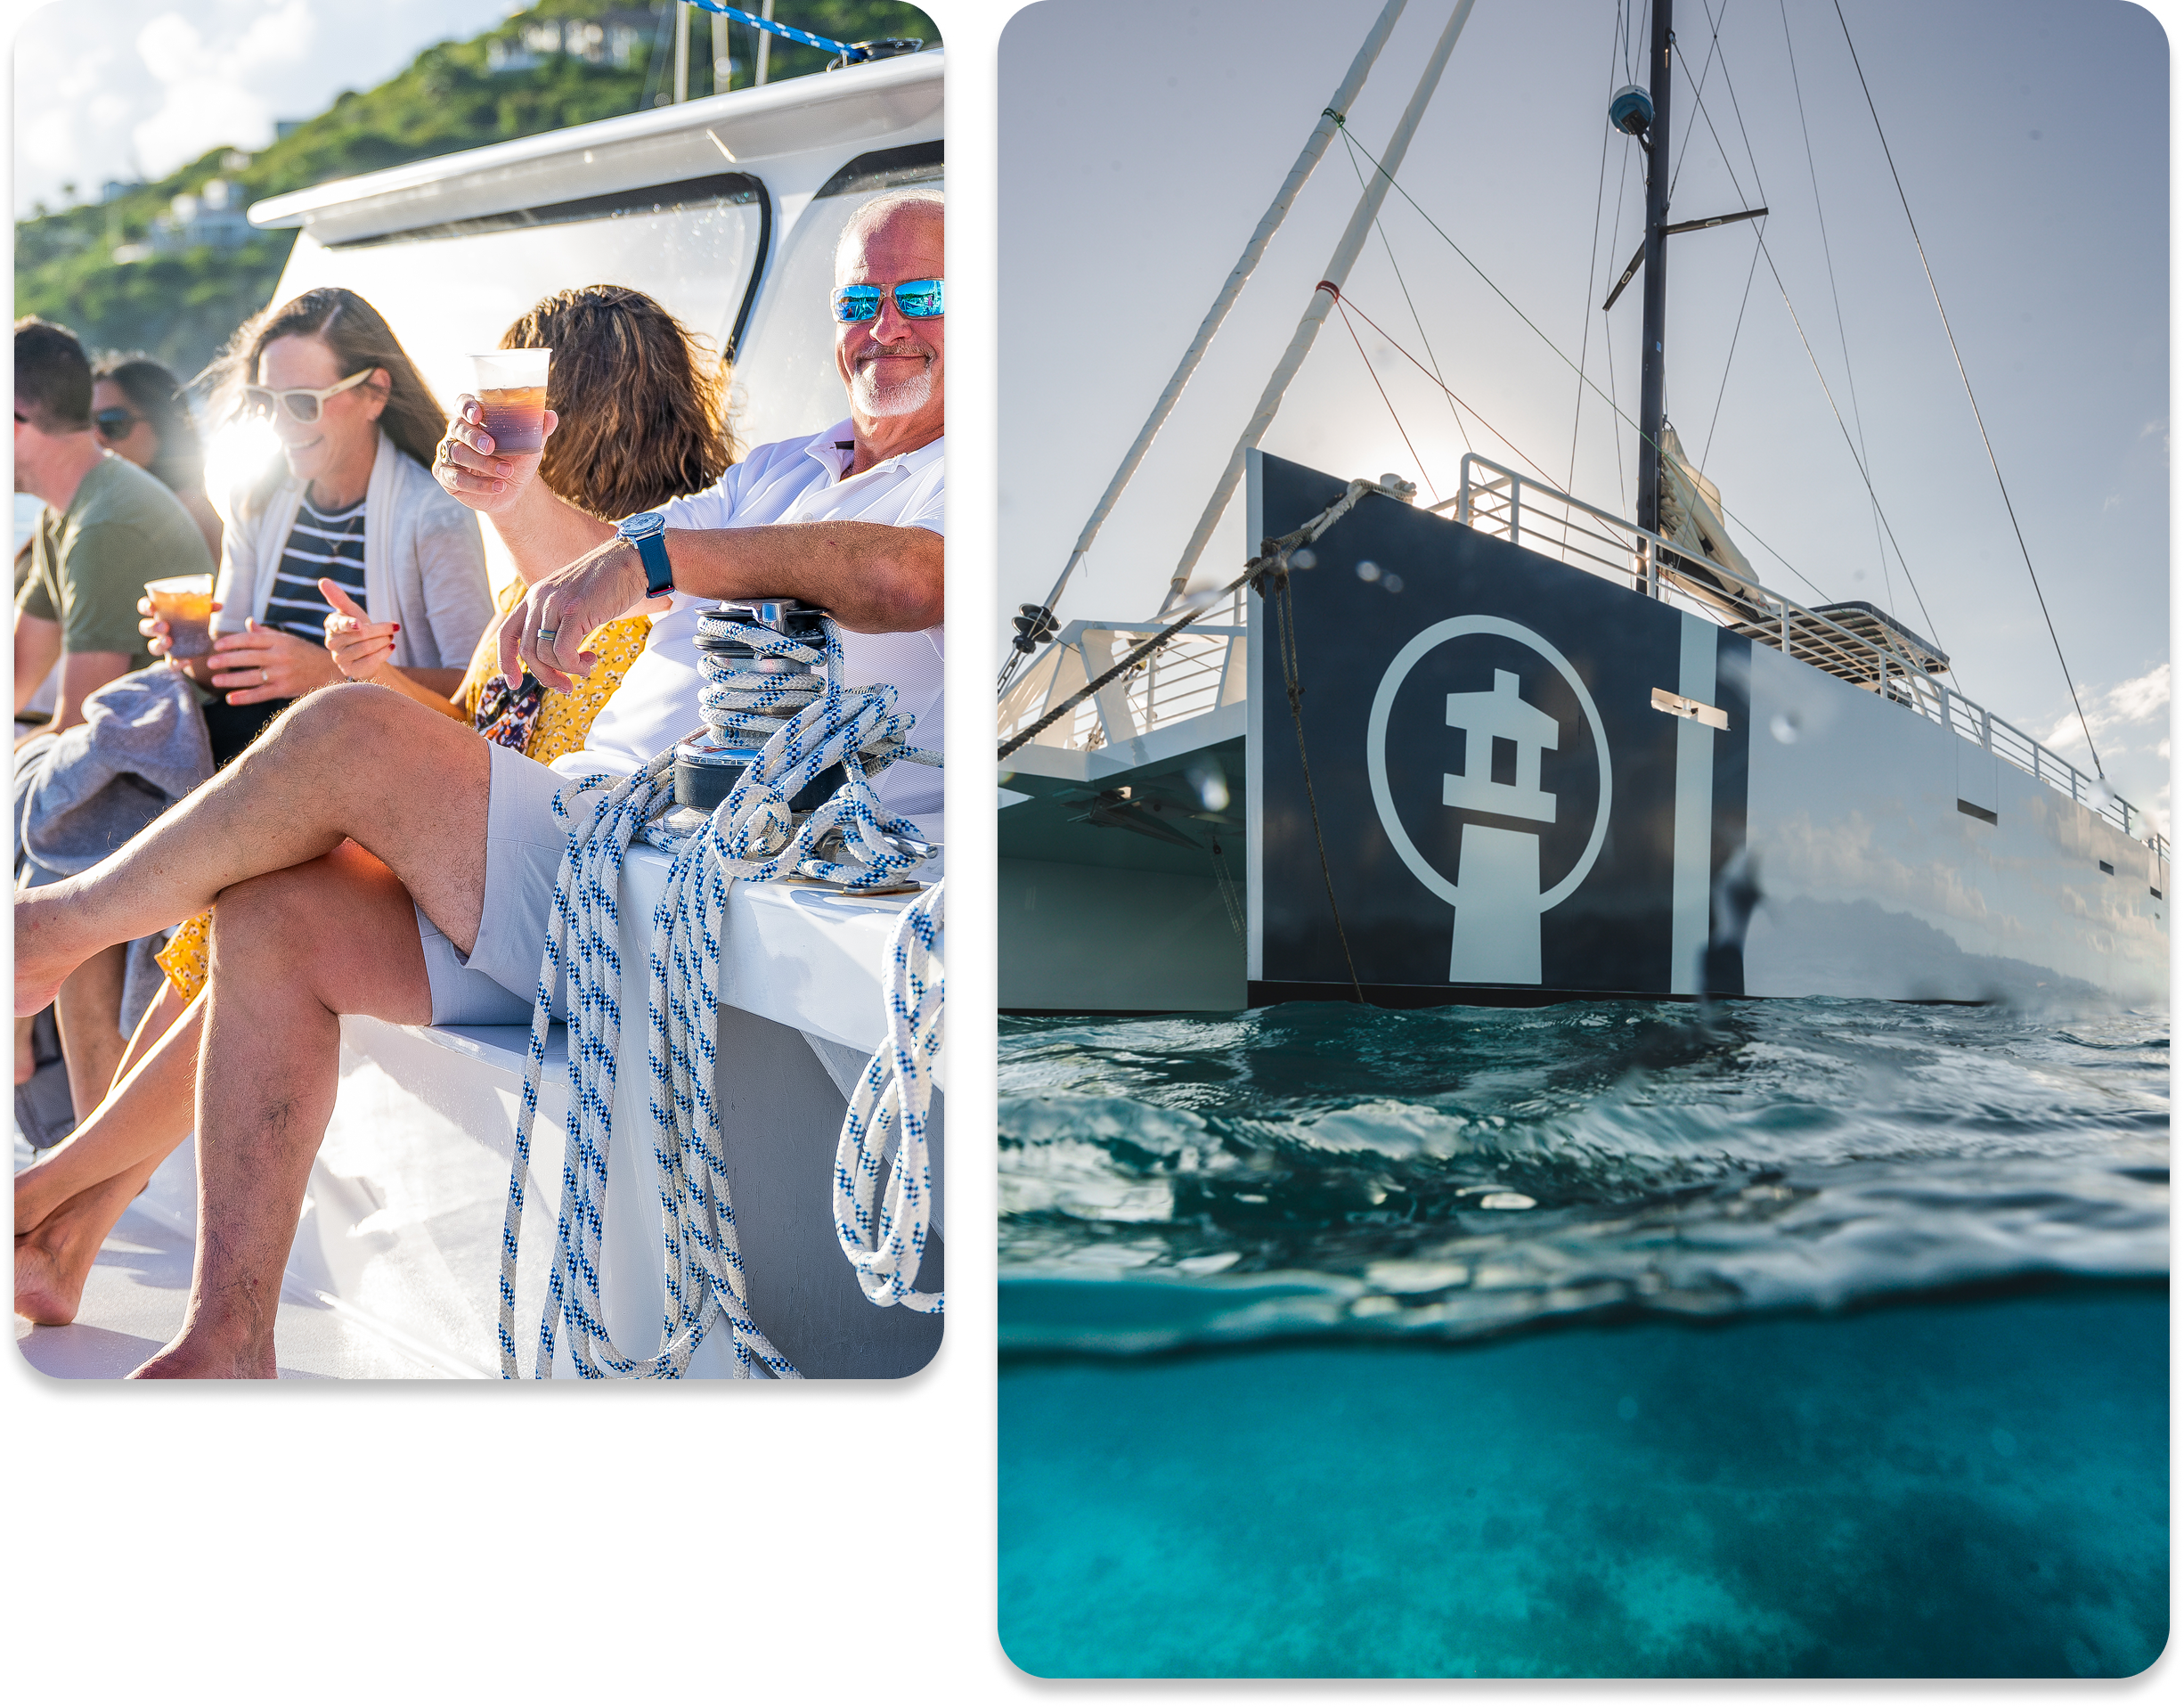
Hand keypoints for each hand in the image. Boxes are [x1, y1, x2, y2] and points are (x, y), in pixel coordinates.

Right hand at [137, 592, 222, 670]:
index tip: (151, 607)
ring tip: (170, 641)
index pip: (145, 607)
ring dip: (160, 644)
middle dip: (152, 627)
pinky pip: (171, 664)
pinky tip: (188, 661)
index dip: (145, 606)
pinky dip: (178, 663)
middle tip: (164, 626)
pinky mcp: (172, 659)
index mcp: (160, 614)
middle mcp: (158, 630)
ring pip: (153, 647)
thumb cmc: (193, 620)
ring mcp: (163, 645)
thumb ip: (206, 608)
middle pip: (144, 628)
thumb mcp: (199, 612)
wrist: (200, 640)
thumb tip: (219, 605)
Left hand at [206, 619, 342, 704]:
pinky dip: (245, 697)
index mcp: (279, 641)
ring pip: (252, 676)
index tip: (216, 646)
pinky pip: (261, 694)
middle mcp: (280, 656)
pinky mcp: (285, 689)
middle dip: (227, 660)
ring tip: (215, 680)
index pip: (250, 640)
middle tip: (209, 663)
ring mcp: (283, 674)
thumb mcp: (288, 639)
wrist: (331, 671)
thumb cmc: (306, 654)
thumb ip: (266, 633)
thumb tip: (247, 623)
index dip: (231, 642)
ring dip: (231, 679)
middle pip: (248, 657)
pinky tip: (231, 699)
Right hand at [319, 580, 399, 682]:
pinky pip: (370, 662)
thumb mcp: (351, 611)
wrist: (368, 653)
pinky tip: (390, 648)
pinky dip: (384, 653)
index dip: (350, 624)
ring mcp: (339, 659)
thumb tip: (323, 581)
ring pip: (367, 648)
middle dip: (381, 630)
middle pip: (361, 634)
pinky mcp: (350, 671)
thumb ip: (338, 597)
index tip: (360, 624)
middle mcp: (331, 643)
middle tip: (393, 628)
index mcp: (331, 625)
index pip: (339, 624)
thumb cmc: (359, 628)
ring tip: (390, 638)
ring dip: (384, 641)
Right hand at [434, 391, 557, 515]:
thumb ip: (539, 430)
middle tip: (491, 447)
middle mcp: (457, 433)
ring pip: (457, 453)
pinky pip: (455, 478)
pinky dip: (478, 484)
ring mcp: (449, 454)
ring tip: (507, 472)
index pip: (463, 403)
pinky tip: (498, 487)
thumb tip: (551, 416)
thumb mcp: (530, 445)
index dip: (466, 406)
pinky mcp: (446, 476)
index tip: (477, 415)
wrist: (513, 490)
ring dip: (483, 463)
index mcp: (474, 419)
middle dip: (474, 438)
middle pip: (458, 428)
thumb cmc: (518, 460)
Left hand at [498, 537, 666, 692]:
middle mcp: (539, 598)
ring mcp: (556, 604)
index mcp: (535, 596)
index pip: (506, 633)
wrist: (631, 560)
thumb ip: (559, 619)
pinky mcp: (575, 610)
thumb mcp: (573, 599)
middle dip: (546, 676)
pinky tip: (590, 659)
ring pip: (545, 655)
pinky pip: (563, 651)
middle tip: (566, 686)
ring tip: (586, 666)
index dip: (506, 662)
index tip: (514, 683)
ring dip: (567, 670)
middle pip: (527, 652)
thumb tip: (556, 655)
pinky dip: (575, 665)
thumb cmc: (608, 583)